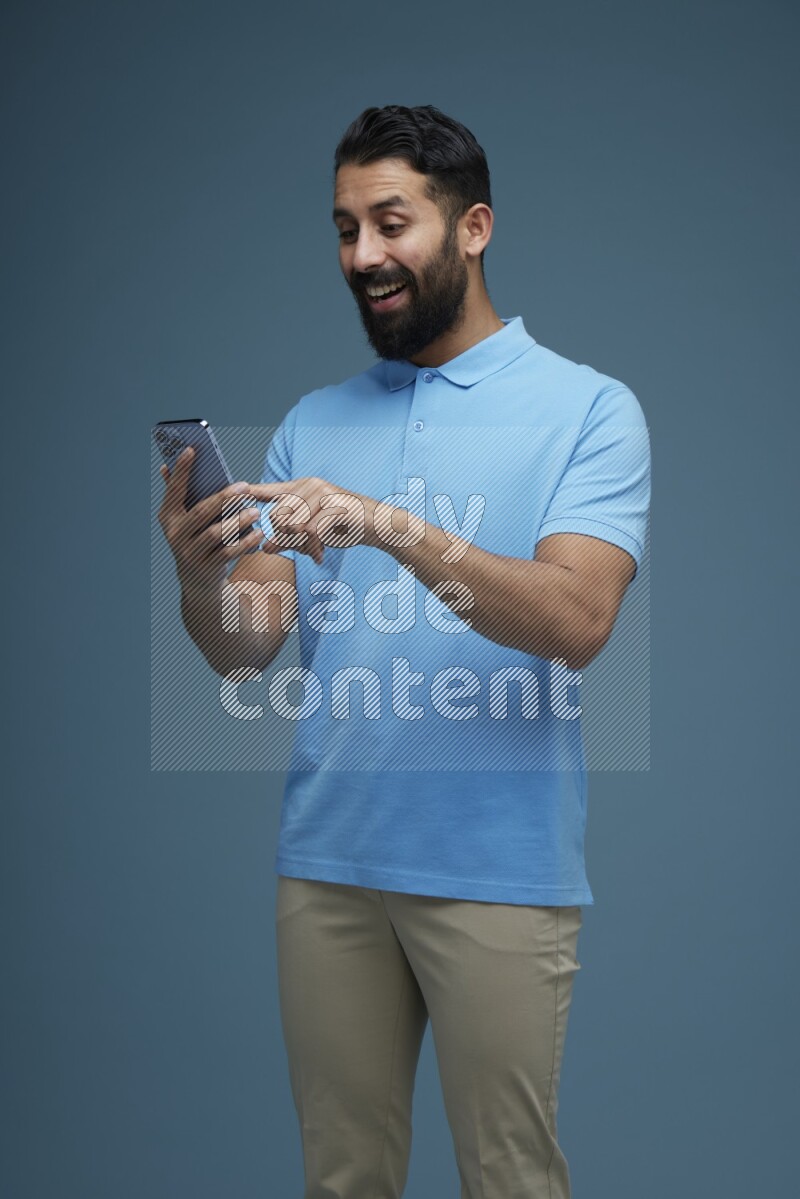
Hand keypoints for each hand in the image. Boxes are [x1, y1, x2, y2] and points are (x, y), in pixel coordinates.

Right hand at [157, 446, 263, 595]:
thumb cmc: (195, 539)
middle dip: (224, 498)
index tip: (191, 449)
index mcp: (168, 516)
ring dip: (237, 521)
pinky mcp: (205, 567)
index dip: (181, 470)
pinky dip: (244, 542)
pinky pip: (227, 553)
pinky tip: (258, 534)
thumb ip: (180, 495)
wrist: (197, 581)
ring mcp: (188, 552)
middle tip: (245, 487)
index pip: (174, 490)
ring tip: (256, 512)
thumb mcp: (185, 519)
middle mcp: (174, 534)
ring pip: (214, 534)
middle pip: (200, 512)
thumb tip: (166, 467)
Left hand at [252, 476, 372, 565]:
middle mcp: (310, 486)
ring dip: (300, 545)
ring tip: (313, 552)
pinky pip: (310, 532)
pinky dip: (313, 549)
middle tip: (303, 549)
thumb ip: (289, 537)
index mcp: (303, 488)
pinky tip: (320, 557)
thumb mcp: (313, 534)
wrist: (378, 526)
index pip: (270, 490)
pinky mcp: (333, 505)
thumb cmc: (345, 527)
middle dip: (286, 539)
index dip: (251, 493)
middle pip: (278, 516)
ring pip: (292, 524)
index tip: (233, 493)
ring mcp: (322, 493)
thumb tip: (264, 548)